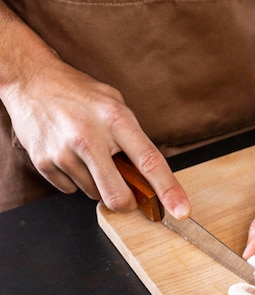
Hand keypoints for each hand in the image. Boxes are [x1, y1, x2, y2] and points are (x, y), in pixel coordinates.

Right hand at [2, 54, 189, 217]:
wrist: (31, 80)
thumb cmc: (80, 95)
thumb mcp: (115, 106)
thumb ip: (134, 141)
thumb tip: (152, 179)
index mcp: (115, 119)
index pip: (149, 162)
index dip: (169, 190)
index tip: (181, 211)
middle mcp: (89, 136)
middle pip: (118, 196)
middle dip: (127, 203)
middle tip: (127, 194)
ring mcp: (64, 151)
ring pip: (94, 195)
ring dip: (98, 184)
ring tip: (88, 156)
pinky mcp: (44, 162)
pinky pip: (71, 191)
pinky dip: (75, 180)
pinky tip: (70, 156)